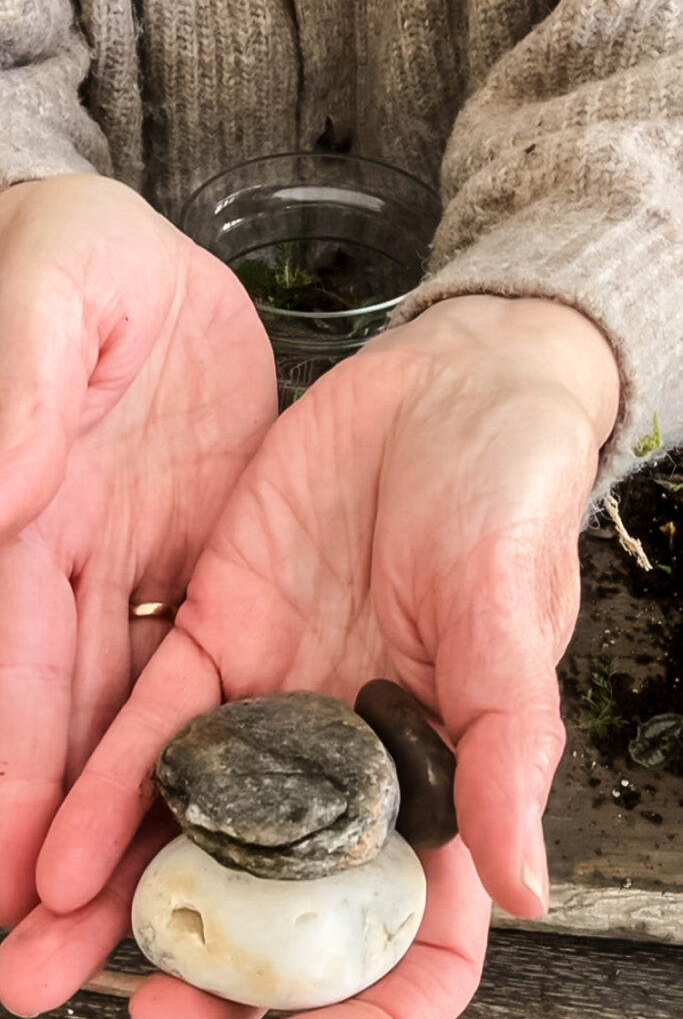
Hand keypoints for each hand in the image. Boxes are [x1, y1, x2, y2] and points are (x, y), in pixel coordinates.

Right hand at [0, 175, 276, 928]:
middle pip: (50, 724)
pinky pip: (194, 677)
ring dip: (114, 829)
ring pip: (119, 724)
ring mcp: (129, 582)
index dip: (5, 773)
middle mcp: (61, 570)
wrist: (173, 266)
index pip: (3, 666)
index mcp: (19, 517)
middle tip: (38, 967)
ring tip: (110, 938)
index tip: (8, 880)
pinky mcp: (199, 575)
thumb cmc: (78, 255)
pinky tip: (207, 823)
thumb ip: (13, 388)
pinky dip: (196, 755)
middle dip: (44, 843)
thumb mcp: (51, 292)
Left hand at [0, 295, 618, 1017]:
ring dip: (129, 901)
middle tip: (154, 1015)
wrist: (446, 388)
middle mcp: (353, 753)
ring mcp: (280, 699)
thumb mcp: (515, 608)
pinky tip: (62, 852)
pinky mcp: (220, 635)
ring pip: (201, 826)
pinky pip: (154, 729)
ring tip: (50, 965)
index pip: (416, 923)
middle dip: (222, 968)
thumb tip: (525, 885)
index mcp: (442, 767)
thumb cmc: (509, 495)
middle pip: (284, 896)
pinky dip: (108, 793)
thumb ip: (508, 742)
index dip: (375, 999)